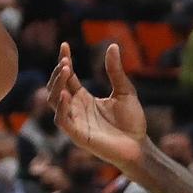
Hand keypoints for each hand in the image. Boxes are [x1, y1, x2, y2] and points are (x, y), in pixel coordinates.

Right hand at [47, 41, 146, 169]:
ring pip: (53, 100)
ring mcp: (74, 121)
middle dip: (58, 72)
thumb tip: (112, 45)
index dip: (64, 61)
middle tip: (66, 61)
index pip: (67, 77)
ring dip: (57, 84)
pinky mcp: (77, 134)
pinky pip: (61, 120)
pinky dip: (60, 106)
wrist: (139, 146)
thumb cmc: (132, 121)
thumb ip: (115, 71)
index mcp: (83, 98)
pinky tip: (66, 93)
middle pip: (56, 86)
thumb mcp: (124, 91)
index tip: (65, 45)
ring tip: (66, 70)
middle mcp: (75, 108)